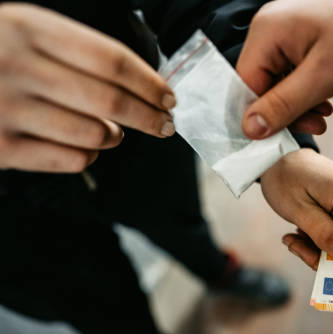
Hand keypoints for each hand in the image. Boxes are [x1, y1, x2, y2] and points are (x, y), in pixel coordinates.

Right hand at [0, 3, 175, 172]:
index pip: (111, 60)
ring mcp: (5, 108)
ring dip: (116, 136)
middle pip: (110, 100)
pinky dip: (89, 156)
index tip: (169, 97)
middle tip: (165, 124)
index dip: (150, 82)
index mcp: (28, 27)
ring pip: (94, 134)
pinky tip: (87, 146)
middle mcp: (16, 65)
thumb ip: (75, 51)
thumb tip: (142, 87)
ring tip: (116, 133)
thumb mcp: (22, 29)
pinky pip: (70, 160)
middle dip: (150, 116)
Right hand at [237, 0, 332, 138]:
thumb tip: (249, 130)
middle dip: (285, 112)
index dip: (260, 117)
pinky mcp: (294, 39)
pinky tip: (323, 100)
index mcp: (266, 34)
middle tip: (316, 126)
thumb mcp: (323, 76)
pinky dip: (304, 92)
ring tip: (324, 115)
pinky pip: (288, 74)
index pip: (244, 86)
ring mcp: (280, 34)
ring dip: (297, 106)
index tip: (283, 136)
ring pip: (274, 83)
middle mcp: (266, 31)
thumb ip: (284, 104)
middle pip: (258, 86)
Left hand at [260, 148, 332, 269]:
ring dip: (317, 245)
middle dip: (324, 253)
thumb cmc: (286, 179)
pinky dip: (319, 235)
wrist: (278, 157)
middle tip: (294, 245)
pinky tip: (300, 230)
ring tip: (292, 237)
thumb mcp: (300, 212)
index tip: (311, 260)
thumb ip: (328, 236)